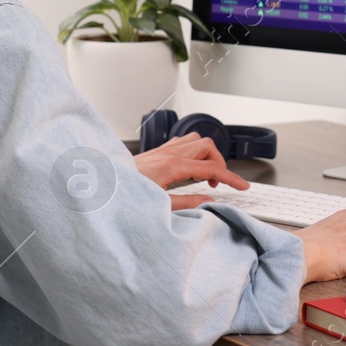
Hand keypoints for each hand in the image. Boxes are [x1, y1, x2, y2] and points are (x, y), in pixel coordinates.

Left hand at [134, 132, 249, 210]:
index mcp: (172, 166)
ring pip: (195, 140)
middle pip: (207, 146)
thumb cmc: (126, 195)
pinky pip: (182, 143)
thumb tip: (210, 201)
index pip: (212, 168)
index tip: (242, 186)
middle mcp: (168, 153)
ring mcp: (162, 150)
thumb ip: (188, 203)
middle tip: (217, 182)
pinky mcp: (156, 151)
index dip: (231, 178)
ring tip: (204, 175)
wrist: (103, 186)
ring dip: (206, 155)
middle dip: (219, 162)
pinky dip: (193, 153)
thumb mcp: (160, 205)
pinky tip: (188, 169)